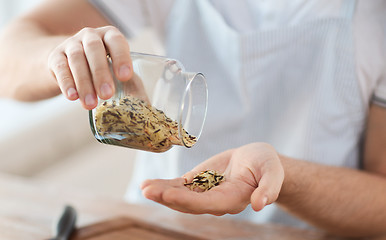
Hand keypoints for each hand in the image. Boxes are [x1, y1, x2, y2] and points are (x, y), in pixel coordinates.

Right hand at [48, 26, 132, 109]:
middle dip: (101, 73)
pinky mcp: (55, 55)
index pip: (116, 41)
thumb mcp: (113, 66)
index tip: (125, 77)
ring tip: (90, 103)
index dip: (121, 58)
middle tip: (107, 94)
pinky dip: (66, 83)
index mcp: (109, 35)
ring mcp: (71, 43)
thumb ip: (122, 77)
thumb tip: (137, 103)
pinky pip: (60, 67)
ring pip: (77, 59)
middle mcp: (90, 35)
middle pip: (94, 49)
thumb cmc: (100, 66)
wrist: (68, 61)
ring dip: (84, 83)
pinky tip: (72, 96)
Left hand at [141, 143, 283, 215]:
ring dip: (162, 192)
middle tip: (148, 190)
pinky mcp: (199, 182)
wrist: (258, 160)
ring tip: (144, 187)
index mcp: (233, 199)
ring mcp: (205, 192)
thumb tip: (260, 204)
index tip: (169, 194)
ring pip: (181, 196)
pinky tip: (149, 183)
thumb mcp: (273, 172)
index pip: (208, 203)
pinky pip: (180, 186)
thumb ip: (268, 188)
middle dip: (168, 197)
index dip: (188, 200)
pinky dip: (164, 184)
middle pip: (189, 203)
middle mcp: (216, 200)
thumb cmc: (268, 165)